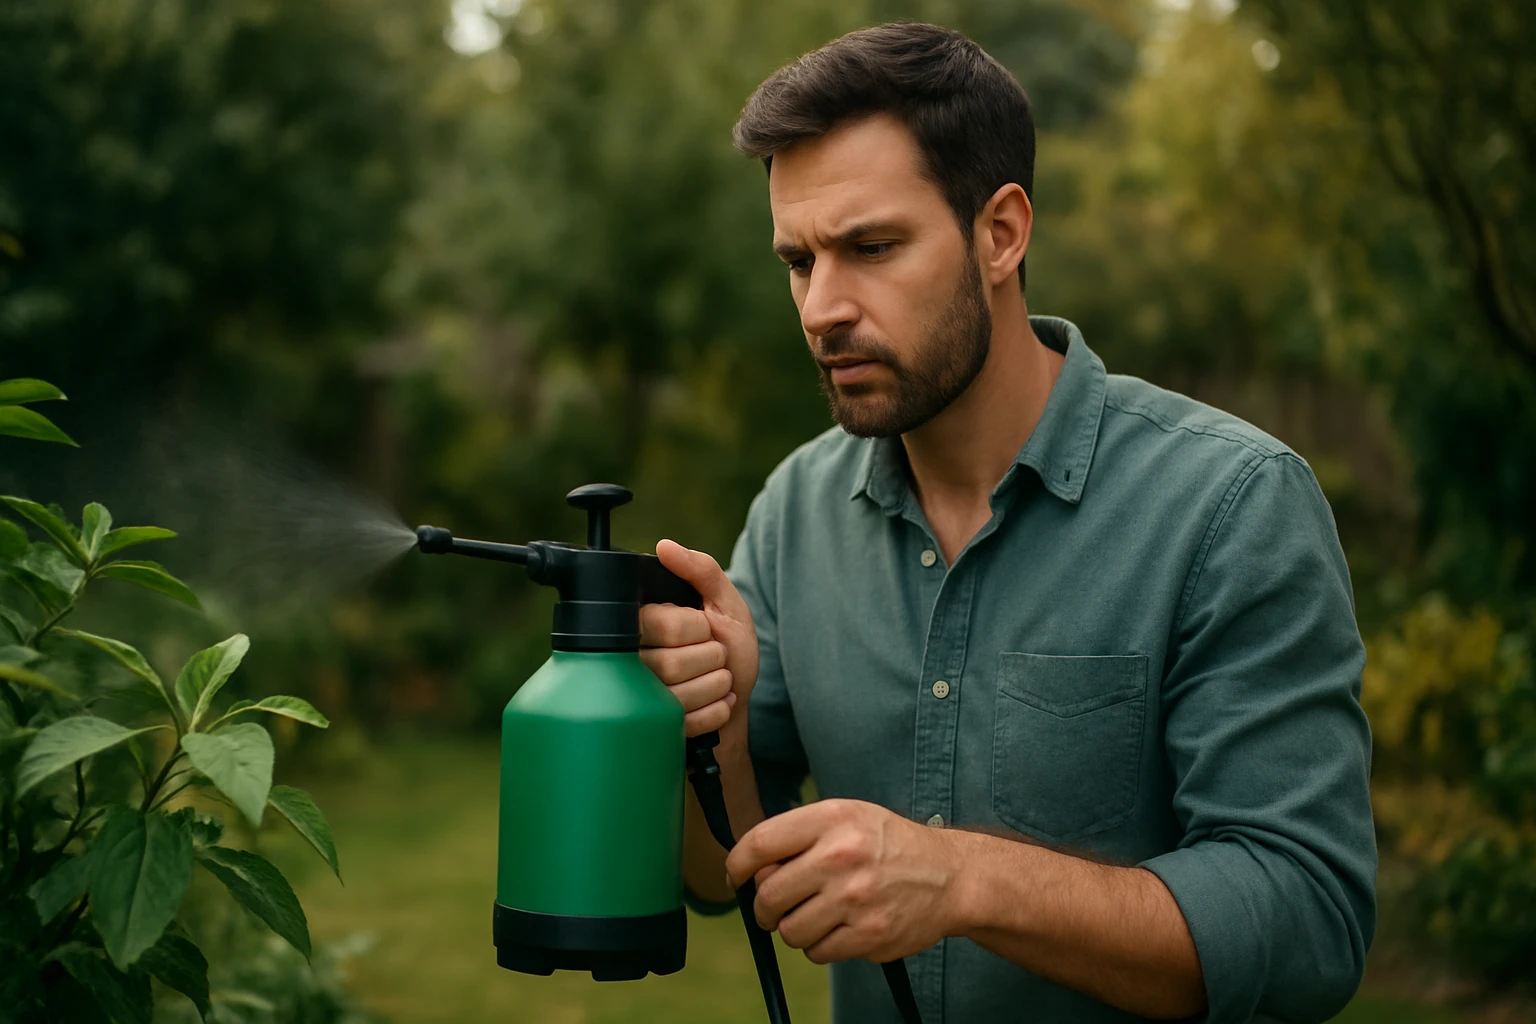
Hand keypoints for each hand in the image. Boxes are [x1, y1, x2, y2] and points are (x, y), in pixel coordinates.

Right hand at [639, 539, 758, 739]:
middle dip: (711, 659)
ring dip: (715, 687)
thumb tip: (664, 546)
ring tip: (718, 679)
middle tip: (716, 656)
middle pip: (669, 664)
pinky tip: (717, 703)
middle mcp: (636, 659)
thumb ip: (702, 571)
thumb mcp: (726, 603)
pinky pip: (686, 723)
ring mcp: (644, 699)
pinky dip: (716, 712)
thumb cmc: (731, 647)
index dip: (696, 628)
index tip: (705, 630)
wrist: (738, 698)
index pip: (660, 623)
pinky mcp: (657, 728)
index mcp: (647, 622)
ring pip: (676, 697)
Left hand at [726, 799, 960, 964]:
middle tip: (775, 907)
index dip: (737, 865)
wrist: (948, 875)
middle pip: (768, 895)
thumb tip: (749, 867)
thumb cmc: (887, 844)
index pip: (760, 844)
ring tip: (816, 915)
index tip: (735, 877)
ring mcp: (855, 898)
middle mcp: (841, 856)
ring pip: (789, 930)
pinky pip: (817, 952)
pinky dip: (820, 946)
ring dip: (794, 928)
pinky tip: (839, 927)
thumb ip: (798, 835)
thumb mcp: (846, 816)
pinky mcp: (869, 934)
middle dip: (764, 908)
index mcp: (831, 819)